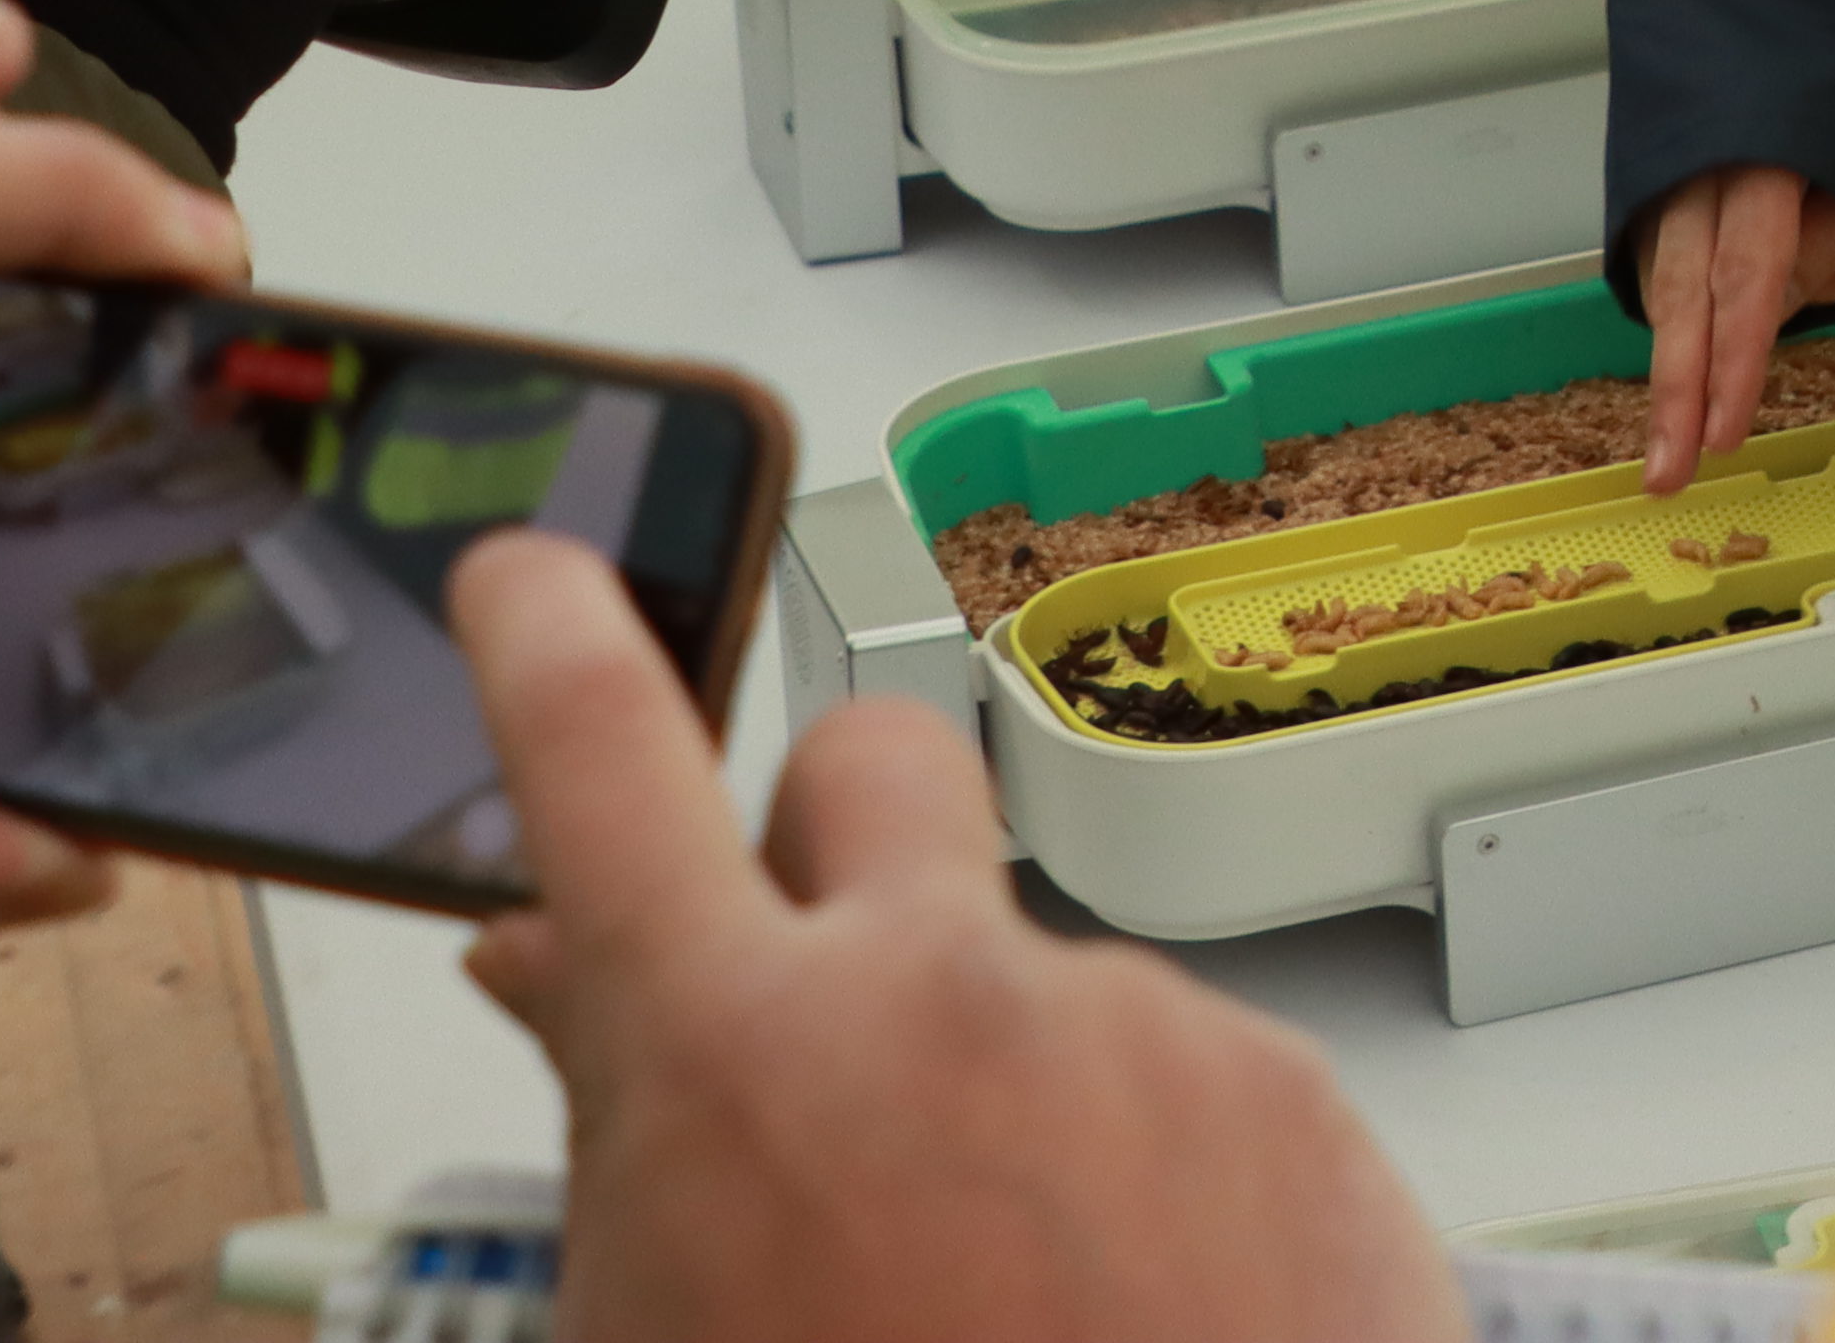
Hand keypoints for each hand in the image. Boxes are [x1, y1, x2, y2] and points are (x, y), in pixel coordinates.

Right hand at [452, 537, 1459, 1342]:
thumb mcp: (654, 1333)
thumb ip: (623, 1135)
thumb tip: (570, 977)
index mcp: (733, 1058)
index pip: (597, 761)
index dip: (554, 644)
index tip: (540, 568)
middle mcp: (942, 992)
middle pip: (870, 762)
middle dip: (832, 832)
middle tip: (822, 971)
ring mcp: (1136, 1029)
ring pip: (1038, 980)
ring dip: (1012, 1084)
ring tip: (1015, 1294)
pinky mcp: (1293, 1092)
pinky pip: (1191, 1084)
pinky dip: (1158, 1174)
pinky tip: (1140, 1317)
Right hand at [1634, 163, 1834, 496]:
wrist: (1812, 12)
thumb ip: (1829, 240)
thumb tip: (1796, 306)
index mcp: (1761, 157)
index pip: (1748, 275)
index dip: (1735, 361)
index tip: (1724, 437)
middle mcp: (1699, 164)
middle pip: (1684, 292)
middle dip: (1678, 391)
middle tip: (1669, 474)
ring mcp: (1669, 169)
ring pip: (1664, 280)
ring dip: (1674, 367)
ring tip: (1673, 446)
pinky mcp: (1655, 180)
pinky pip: (1666, 257)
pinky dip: (1685, 312)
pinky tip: (1702, 354)